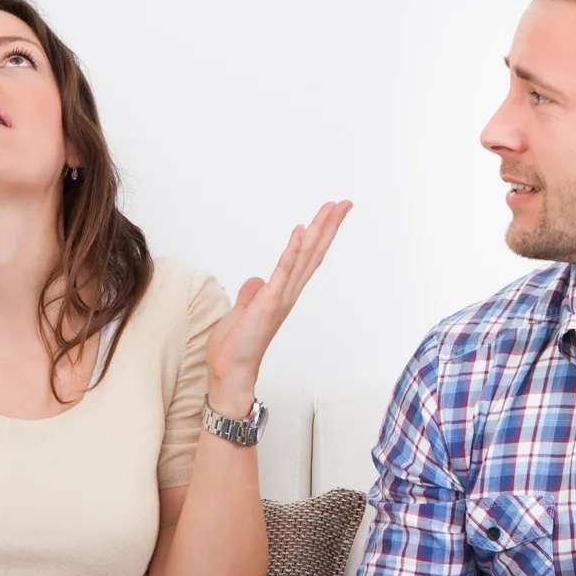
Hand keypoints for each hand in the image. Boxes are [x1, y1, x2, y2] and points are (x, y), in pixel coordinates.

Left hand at [205, 201, 351, 410]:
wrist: (231, 372)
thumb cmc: (236, 347)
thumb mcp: (243, 312)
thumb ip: (252, 294)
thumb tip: (257, 279)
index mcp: (282, 294)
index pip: (306, 259)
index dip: (319, 235)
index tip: (331, 214)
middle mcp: (288, 294)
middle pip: (314, 253)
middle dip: (329, 227)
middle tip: (344, 203)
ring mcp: (281, 298)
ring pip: (304, 258)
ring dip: (318, 231)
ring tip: (330, 208)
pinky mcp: (269, 303)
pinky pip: (283, 272)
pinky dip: (292, 250)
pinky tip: (300, 230)